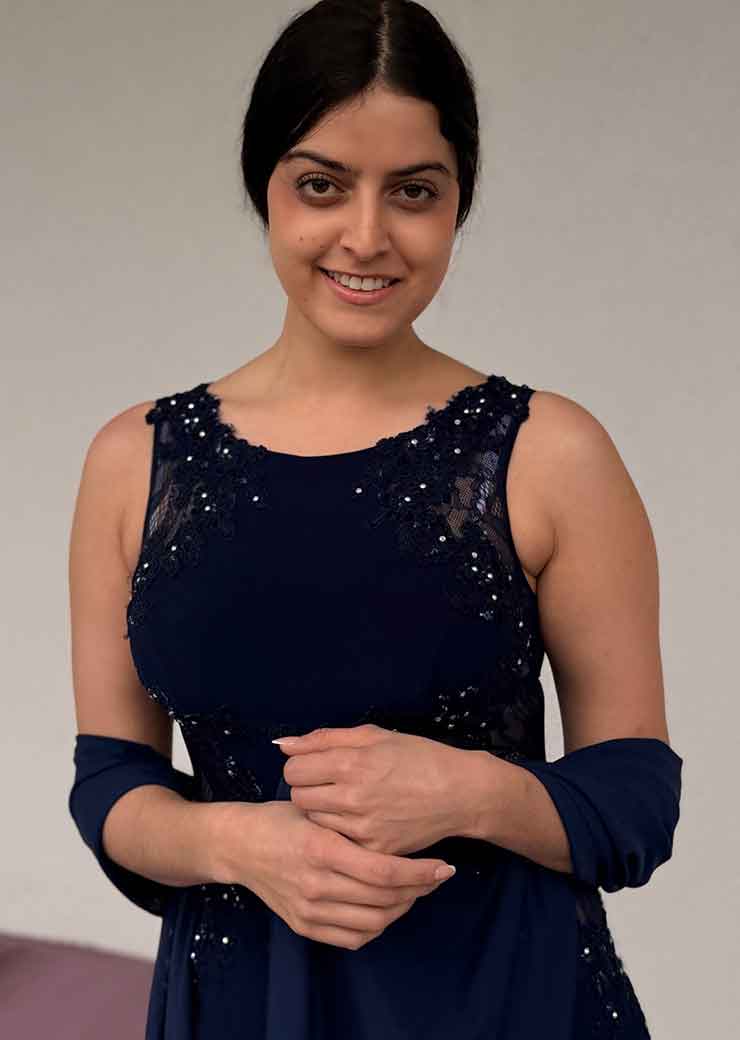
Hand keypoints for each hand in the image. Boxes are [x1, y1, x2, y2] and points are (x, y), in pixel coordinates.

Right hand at [216, 801, 455, 950]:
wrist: (239, 845)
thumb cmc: (282, 818)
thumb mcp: (316, 808)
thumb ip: (352, 819)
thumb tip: (401, 824)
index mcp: (322, 847)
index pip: (383, 871)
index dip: (419, 872)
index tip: (443, 866)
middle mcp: (316, 884)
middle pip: (384, 900)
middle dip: (419, 889)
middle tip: (436, 875)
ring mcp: (309, 910)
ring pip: (373, 923)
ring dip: (402, 908)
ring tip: (415, 890)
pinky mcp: (304, 926)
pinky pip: (353, 938)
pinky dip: (378, 926)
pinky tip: (388, 907)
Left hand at [277, 723, 464, 854]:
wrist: (459, 793)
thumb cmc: (418, 757)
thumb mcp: (374, 735)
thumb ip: (324, 739)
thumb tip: (283, 744)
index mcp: (351, 763)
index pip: (294, 770)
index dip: (301, 766)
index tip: (315, 767)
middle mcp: (353, 797)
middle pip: (299, 798)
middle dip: (309, 790)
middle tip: (329, 786)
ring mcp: (363, 828)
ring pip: (316, 823)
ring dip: (323, 812)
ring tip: (345, 803)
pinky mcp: (374, 850)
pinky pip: (339, 842)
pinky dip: (343, 832)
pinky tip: (359, 820)